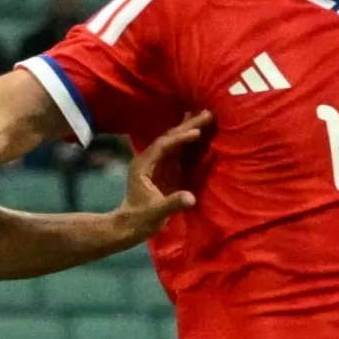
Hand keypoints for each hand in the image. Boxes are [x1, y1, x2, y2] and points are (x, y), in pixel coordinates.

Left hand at [112, 111, 207, 238]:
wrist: (131, 225)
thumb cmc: (141, 219)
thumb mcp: (156, 214)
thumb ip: (172, 204)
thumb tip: (191, 198)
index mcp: (143, 165)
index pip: (163, 146)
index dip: (180, 139)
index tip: (197, 133)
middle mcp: (149, 159)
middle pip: (169, 137)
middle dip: (188, 126)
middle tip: (207, 114)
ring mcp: (156, 162)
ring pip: (174, 140)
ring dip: (189, 128)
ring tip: (205, 115)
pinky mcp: (164, 168)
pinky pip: (177, 149)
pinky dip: (188, 139)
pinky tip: (197, 130)